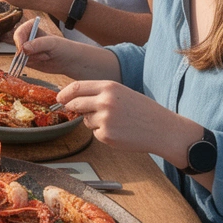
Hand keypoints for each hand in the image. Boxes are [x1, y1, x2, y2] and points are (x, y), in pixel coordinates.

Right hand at [15, 19, 82, 75]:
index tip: (22, 47)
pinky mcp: (28, 60)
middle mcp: (28, 39)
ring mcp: (27, 50)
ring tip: (46, 56)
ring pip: (20, 56)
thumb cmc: (63, 48)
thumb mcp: (52, 43)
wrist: (69, 61)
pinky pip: (23, 63)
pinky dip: (33, 64)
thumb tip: (23, 48)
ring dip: (33, 58)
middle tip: (42, 54)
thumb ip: (38, 44)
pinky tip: (43, 61)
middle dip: (27, 52)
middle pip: (18, 44)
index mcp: (33, 29)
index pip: (20, 31)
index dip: (19, 39)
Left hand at [56, 80, 200, 164]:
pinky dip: (103, 133)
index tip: (59, 97)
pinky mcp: (106, 135)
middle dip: (72, 108)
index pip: (77, 87)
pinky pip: (95, 133)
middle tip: (76, 110)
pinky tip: (119, 131)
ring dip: (93, 121)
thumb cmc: (144, 110)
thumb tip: (74, 98)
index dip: (65, 93)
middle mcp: (104, 101)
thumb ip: (99, 93)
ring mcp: (105, 119)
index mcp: (109, 87)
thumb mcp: (122, 93)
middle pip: (75, 103)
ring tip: (115, 121)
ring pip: (86, 120)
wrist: (163, 129)